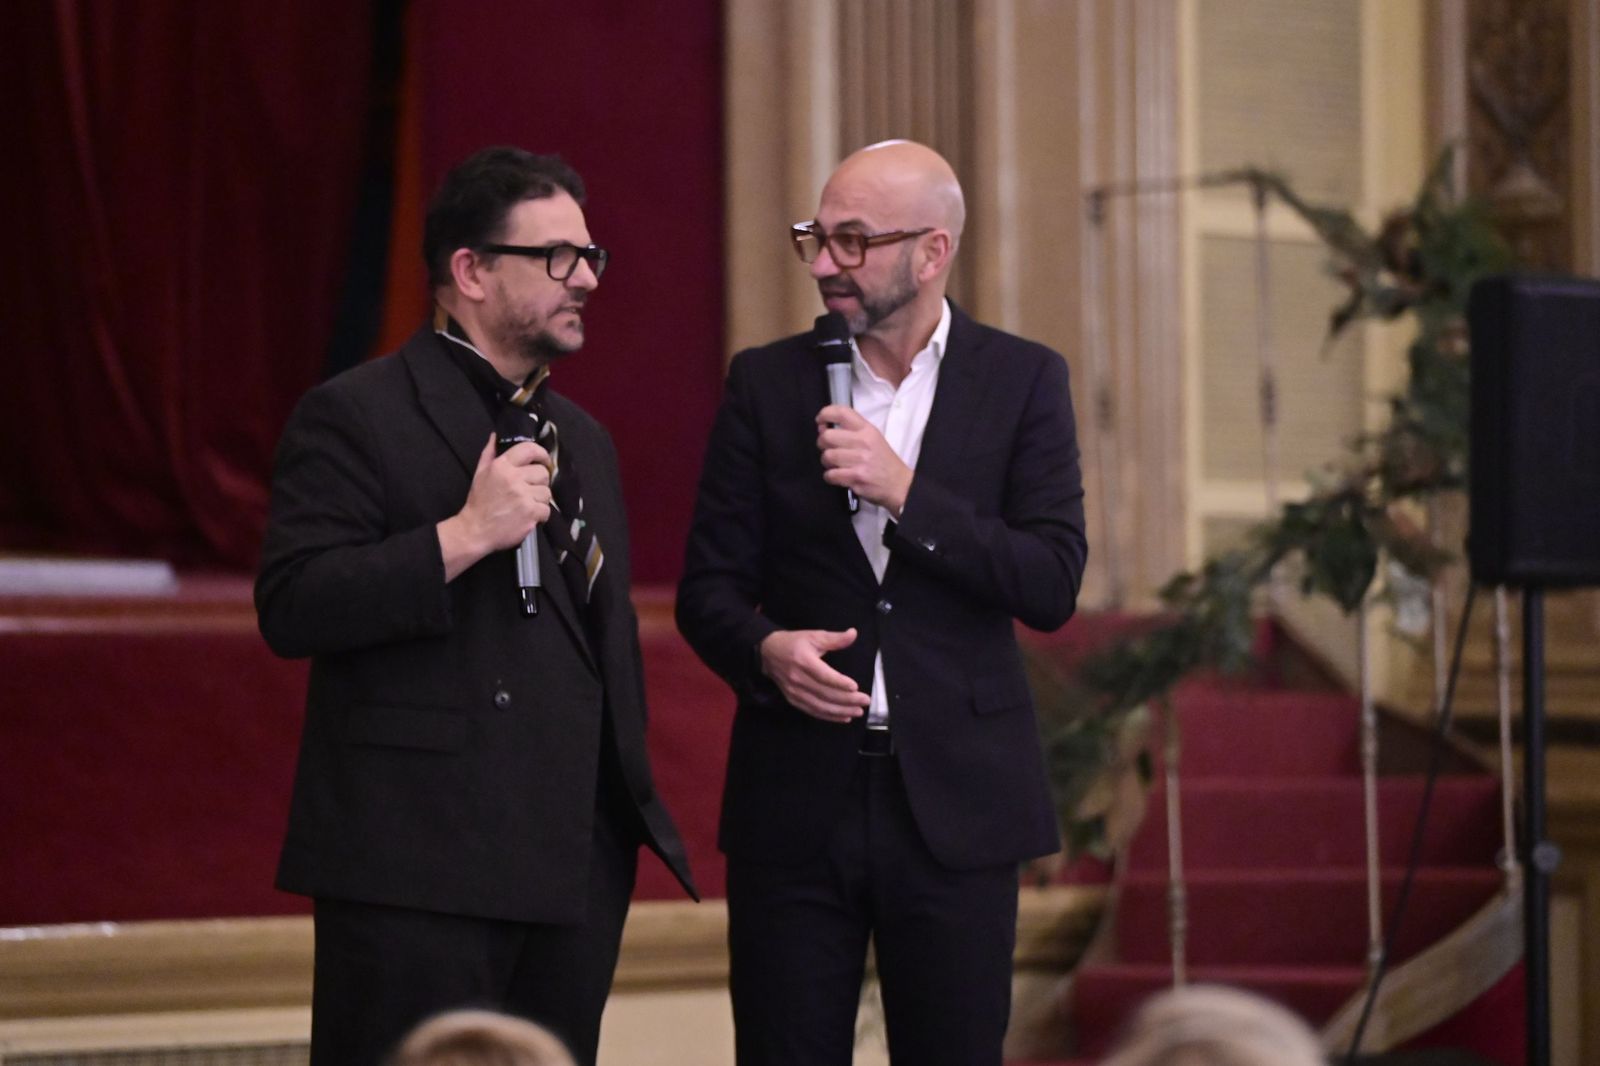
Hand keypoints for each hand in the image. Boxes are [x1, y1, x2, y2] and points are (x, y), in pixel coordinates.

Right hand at [437, 434, 551, 579]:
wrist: (475, 530)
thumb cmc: (479, 502)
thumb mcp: (480, 473)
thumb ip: (489, 453)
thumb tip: (495, 435)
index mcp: (502, 466)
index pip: (529, 449)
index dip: (541, 454)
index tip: (544, 461)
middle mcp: (513, 478)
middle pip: (542, 473)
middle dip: (539, 482)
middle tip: (530, 489)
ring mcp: (523, 496)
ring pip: (546, 492)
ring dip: (540, 499)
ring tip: (527, 504)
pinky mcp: (530, 512)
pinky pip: (546, 509)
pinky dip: (540, 515)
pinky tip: (528, 516)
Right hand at [758, 628, 870, 722]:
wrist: (767, 653)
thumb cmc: (794, 643)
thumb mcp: (813, 636)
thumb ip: (834, 638)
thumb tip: (853, 633)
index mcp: (803, 661)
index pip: (823, 676)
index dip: (839, 682)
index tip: (856, 687)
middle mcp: (798, 679)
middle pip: (825, 693)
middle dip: (847, 699)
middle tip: (865, 700)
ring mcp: (794, 692)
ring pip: (820, 706)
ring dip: (840, 711)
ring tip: (858, 711)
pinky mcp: (793, 700)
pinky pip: (813, 711)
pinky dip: (829, 716)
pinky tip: (843, 717)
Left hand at [815, 406, 912, 515]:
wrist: (899, 485)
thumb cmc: (883, 462)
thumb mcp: (873, 438)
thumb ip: (852, 432)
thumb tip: (824, 429)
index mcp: (867, 430)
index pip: (842, 413)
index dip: (825, 414)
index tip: (820, 420)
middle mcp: (863, 442)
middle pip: (827, 436)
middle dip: (822, 444)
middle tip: (828, 448)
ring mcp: (860, 460)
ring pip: (827, 456)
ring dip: (827, 462)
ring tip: (836, 464)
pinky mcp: (856, 477)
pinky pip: (830, 474)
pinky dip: (830, 477)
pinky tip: (839, 476)